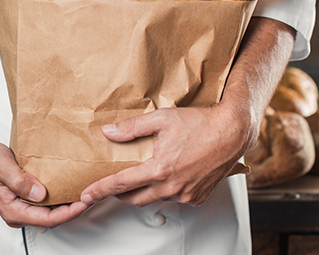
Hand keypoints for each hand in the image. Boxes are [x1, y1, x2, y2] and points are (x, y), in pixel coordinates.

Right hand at [0, 141, 90, 227]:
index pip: (48, 219)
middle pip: (53, 218)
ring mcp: (24, 207)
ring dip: (69, 204)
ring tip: (86, 192)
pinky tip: (71, 187)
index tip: (84, 202)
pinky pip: (48, 203)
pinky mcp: (28, 199)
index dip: (69, 213)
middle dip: (74, 210)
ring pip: (52, 211)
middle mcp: (19, 212)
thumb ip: (19, 182)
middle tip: (92, 196)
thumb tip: (39, 194)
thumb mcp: (2, 167)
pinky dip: (61, 196)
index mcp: (13, 211)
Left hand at [80, 105, 248, 206]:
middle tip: (112, 183)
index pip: (121, 184)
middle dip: (120, 193)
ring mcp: (186, 194)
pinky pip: (174, 198)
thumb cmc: (200, 123)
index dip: (100, 190)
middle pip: (135, 198)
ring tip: (142, 175)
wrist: (233, 131)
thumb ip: (131, 128)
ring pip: (155, 199)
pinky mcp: (197, 197)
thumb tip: (108, 132)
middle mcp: (172, 186)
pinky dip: (166, 190)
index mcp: (160, 169)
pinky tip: (168, 175)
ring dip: (145, 191)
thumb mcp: (161, 119)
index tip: (86, 195)